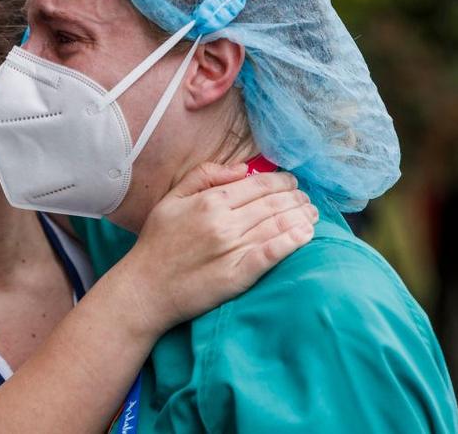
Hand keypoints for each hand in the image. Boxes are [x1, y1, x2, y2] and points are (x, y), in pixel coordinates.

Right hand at [116, 162, 316, 338]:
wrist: (145, 288)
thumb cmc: (157, 243)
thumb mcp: (171, 199)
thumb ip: (203, 176)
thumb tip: (242, 168)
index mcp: (209, 201)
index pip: (258, 185)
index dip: (281, 181)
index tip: (291, 182)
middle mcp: (224, 223)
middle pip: (272, 204)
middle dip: (295, 198)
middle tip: (306, 198)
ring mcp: (232, 249)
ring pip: (277, 225)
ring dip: (301, 217)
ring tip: (312, 214)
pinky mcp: (238, 275)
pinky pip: (271, 254)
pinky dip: (291, 242)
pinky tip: (306, 236)